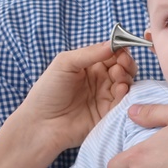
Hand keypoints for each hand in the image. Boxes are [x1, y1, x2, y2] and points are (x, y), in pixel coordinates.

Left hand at [16, 42, 136, 153]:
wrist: (41, 123)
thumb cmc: (47, 90)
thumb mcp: (65, 63)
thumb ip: (90, 53)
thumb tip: (113, 44)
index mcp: (89, 66)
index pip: (111, 54)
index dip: (118, 50)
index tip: (122, 49)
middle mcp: (99, 80)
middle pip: (122, 68)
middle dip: (126, 63)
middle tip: (122, 62)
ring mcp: (104, 97)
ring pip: (126, 83)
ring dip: (126, 76)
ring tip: (117, 75)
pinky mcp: (107, 114)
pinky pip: (122, 102)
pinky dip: (125, 93)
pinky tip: (120, 88)